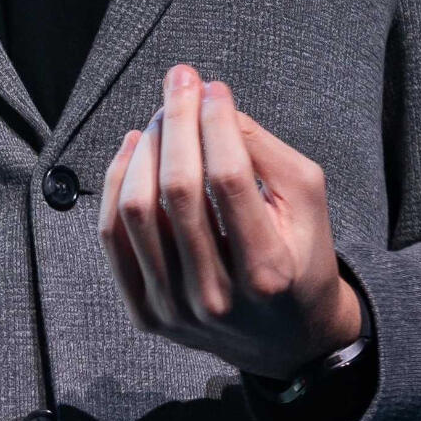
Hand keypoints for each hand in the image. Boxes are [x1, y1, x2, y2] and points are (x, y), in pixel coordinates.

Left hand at [98, 63, 363, 381]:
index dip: (216, 123)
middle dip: (176, 122)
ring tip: (161, 116)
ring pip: (137, 211)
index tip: (214, 87)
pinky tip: (133, 149)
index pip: (228, 179)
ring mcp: (175, 310)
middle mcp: (217, 297)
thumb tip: (211, 103)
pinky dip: (116, 184)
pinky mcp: (147, 314)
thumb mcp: (308, 200)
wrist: (287, 339)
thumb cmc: (301, 256)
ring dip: (146, 147)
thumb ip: (265, 150)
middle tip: (181, 81)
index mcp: (267, 270)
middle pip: (178, 190)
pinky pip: (113, 239)